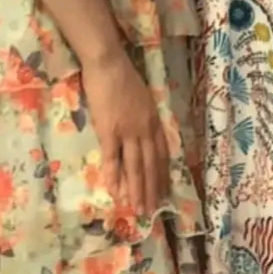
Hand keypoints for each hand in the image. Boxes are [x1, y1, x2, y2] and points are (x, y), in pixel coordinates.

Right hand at [82, 50, 169, 215]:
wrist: (108, 63)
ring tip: (138, 209)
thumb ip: (145, 117)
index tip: (164, 191)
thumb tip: (145, 134)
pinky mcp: (109, 131)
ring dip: (138, 190)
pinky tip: (116, 192)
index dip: (162, 174)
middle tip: (152, 210)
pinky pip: (113, 158)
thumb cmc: (123, 77)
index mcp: (154, 120)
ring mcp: (128, 131)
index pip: (162, 153)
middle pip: (151, 164)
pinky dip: (114, 177)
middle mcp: (145, 129)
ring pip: (135, 166)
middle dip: (152, 189)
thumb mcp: (143, 98)